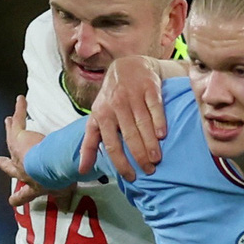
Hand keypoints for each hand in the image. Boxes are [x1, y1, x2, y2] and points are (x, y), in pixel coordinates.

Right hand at [0, 95, 69, 208]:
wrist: (48, 168)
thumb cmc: (56, 180)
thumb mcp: (63, 189)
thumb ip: (65, 196)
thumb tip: (66, 206)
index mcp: (34, 186)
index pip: (25, 194)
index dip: (19, 197)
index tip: (12, 201)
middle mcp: (23, 171)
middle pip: (11, 168)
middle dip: (6, 165)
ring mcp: (18, 154)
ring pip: (11, 140)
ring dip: (10, 130)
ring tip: (8, 122)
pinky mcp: (17, 139)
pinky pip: (17, 122)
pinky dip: (19, 111)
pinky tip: (21, 99)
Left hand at [84, 54, 166, 180]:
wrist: (128, 67)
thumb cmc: (111, 100)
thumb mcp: (96, 119)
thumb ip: (89, 144)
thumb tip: (81, 170)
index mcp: (102, 115)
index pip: (111, 144)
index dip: (121, 162)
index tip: (132, 177)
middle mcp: (116, 105)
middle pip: (129, 136)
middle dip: (139, 156)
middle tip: (149, 170)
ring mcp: (133, 95)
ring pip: (142, 124)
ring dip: (150, 143)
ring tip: (157, 159)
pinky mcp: (149, 87)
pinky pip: (155, 107)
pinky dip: (159, 121)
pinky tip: (162, 135)